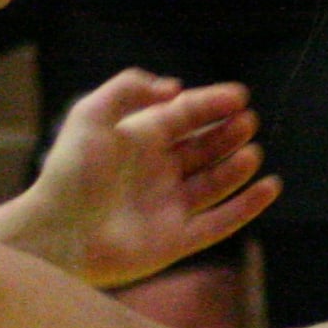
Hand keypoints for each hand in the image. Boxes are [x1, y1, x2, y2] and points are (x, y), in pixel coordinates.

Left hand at [20, 69, 276, 287]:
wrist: (58, 233)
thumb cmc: (69, 173)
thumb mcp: (92, 114)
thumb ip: (129, 87)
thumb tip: (174, 87)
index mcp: (140, 139)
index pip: (186, 115)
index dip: (213, 103)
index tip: (240, 96)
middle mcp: (158, 171)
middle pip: (205, 146)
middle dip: (228, 132)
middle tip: (248, 120)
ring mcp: (170, 206)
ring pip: (216, 182)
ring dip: (238, 165)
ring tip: (252, 151)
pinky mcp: (178, 240)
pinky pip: (222, 222)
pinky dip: (247, 206)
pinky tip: (269, 187)